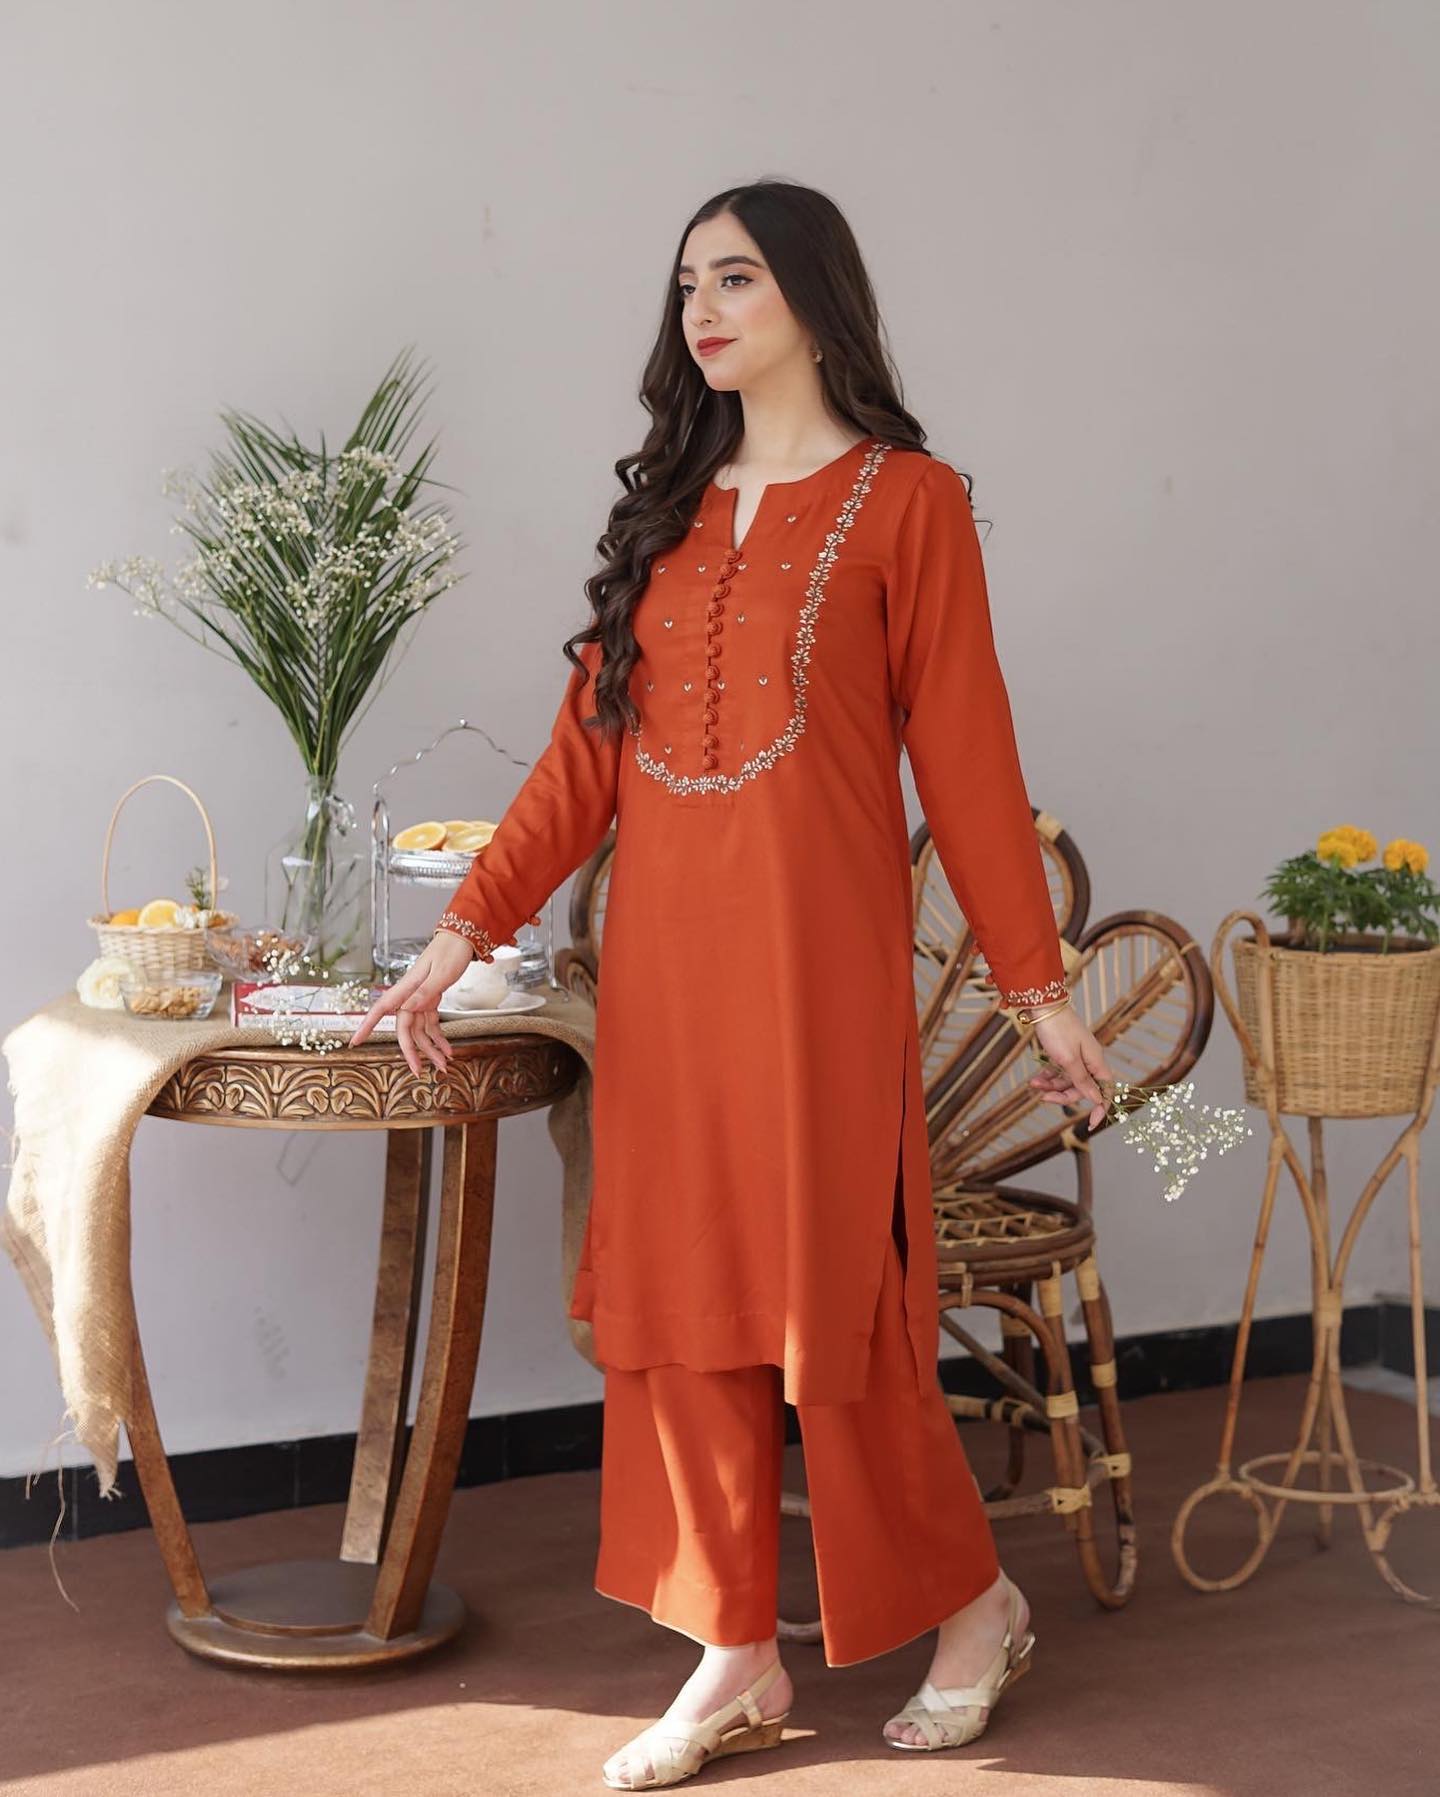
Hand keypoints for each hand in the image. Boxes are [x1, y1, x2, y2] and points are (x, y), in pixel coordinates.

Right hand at [348, 932, 474, 1076]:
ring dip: (431, 1049)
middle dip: (411, 1051)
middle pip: (405, 1028)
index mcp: (407, 988)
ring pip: (420, 1030)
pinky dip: (439, 1038)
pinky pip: (431, 1023)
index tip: (355, 1041)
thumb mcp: (441, 973)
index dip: (367, 1025)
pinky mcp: (431, 999)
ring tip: (444, 1065)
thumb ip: (425, 992)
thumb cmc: (451, 952)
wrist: (462, 938)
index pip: (382, 1009)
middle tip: (418, 1071)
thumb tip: (407, 1008)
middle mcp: (410, 996)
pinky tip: (448, 1050)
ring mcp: (420, 998)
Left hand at [1027, 1004, 1113, 1130]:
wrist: (1043, 1005)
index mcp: (1095, 1061)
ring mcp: (1075, 1056)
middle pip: (1082, 1088)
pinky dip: (1048, 1077)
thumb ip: (1082, 1080)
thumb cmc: (1058, 1030)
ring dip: (1051, 1086)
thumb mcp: (1068, 1059)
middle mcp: (1088, 1060)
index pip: (1105, 1090)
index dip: (1100, 1107)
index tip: (1090, 1124)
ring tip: (1033, 1084)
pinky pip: (1058, 1072)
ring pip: (1067, 1081)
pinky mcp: (1063, 1052)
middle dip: (1062, 1095)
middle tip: (1043, 1097)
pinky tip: (1035, 1078)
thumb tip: (1097, 1099)